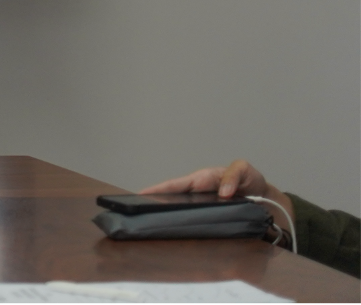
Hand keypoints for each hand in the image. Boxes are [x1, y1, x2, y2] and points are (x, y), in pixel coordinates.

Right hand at [142, 160, 293, 221]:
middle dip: (156, 205)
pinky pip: (198, 228)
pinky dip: (189, 232)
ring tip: (154, 227)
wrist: (271, 204)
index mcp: (202, 181)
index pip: (176, 185)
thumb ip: (234, 175)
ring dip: (171, 220)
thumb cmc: (252, 182)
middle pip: (173, 201)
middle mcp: (199, 196)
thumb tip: (224, 192)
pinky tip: (181, 240)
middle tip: (140, 213)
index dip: (157, 189)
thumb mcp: (245, 170)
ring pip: (183, 216)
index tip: (140, 194)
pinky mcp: (215, 224)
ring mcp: (206, 211)